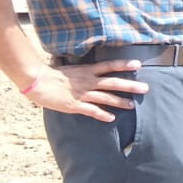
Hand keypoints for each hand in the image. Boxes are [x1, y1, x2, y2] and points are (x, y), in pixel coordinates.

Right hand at [27, 61, 148, 122]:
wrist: (36, 81)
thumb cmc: (50, 73)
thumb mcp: (68, 67)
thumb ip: (79, 68)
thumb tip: (83, 63)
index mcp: (86, 70)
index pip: (109, 66)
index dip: (124, 65)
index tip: (138, 64)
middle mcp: (88, 81)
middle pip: (113, 82)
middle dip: (130, 85)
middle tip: (145, 88)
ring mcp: (82, 93)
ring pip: (106, 97)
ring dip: (120, 101)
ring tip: (133, 105)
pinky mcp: (74, 105)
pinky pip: (91, 111)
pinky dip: (102, 114)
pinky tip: (111, 118)